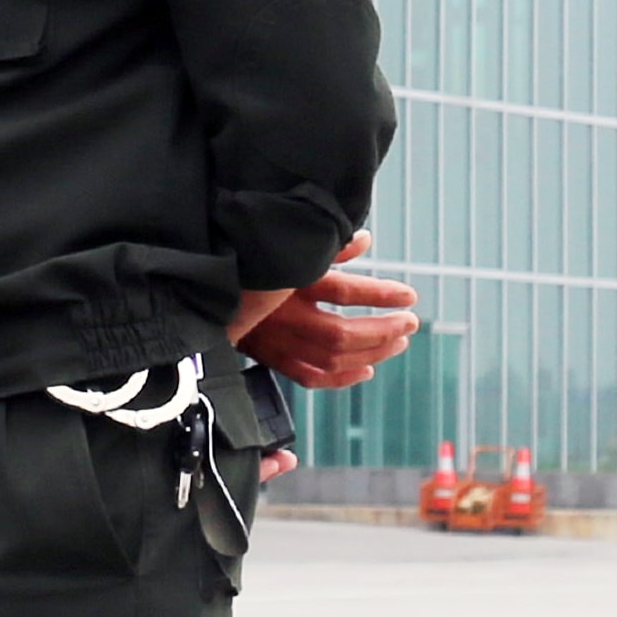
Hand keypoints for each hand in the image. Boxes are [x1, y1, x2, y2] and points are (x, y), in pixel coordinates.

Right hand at [231, 230, 419, 394]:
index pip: (343, 291)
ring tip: (398, 342)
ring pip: (333, 358)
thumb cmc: (252, 266)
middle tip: (410, 323)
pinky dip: (343, 378)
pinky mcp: (273, 359)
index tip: (409, 295)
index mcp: (290, 284)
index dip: (380, 294)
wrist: (206, 293)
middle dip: (383, 330)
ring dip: (372, 352)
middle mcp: (286, 317)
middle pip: (343, 332)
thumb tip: (364, 239)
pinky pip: (312, 377)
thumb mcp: (288, 249)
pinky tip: (366, 369)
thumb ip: (327, 247)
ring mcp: (280, 343)